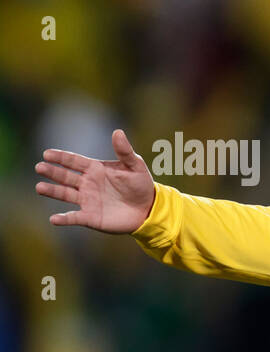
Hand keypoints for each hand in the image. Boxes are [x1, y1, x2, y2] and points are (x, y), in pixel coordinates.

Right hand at [35, 129, 156, 232]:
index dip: (60, 157)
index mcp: (95, 169)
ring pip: (65, 194)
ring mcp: (87, 200)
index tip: (47, 154)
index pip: (74, 161)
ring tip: (40, 188)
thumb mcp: (135, 166)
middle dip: (52, 172)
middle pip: (65, 176)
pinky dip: (64, 219)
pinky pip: (74, 217)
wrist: (149, 208)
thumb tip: (118, 132)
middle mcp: (86, 183)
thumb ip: (125, 151)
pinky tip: (54, 219)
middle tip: (40, 167)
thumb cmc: (140, 185)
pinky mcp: (90, 217)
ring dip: (52, 191)